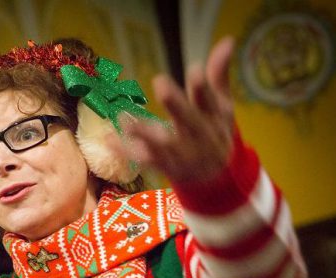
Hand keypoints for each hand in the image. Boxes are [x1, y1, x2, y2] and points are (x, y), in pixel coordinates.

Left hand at [120, 36, 235, 183]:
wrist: (214, 178)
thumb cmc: (214, 132)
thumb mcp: (221, 106)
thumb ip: (218, 75)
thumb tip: (226, 40)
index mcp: (214, 120)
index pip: (210, 102)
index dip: (202, 87)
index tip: (194, 69)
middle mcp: (198, 137)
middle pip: (188, 121)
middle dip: (176, 103)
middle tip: (160, 81)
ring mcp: (180, 154)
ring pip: (162, 144)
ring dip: (143, 131)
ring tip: (125, 117)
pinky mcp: (163, 165)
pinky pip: (143, 158)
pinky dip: (126, 150)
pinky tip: (109, 138)